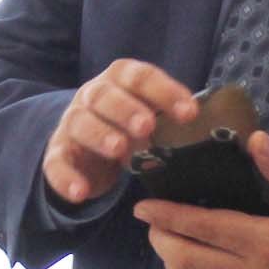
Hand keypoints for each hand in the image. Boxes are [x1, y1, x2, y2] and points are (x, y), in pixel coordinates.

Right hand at [43, 59, 197, 205]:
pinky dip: (66, 178)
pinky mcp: (58, 154)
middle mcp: (91, 96)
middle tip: (147, 127)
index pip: (140, 77)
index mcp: (119, 81)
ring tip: (119, 149)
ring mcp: (71, 124)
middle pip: (105, 96)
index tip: (190, 113)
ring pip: (80, 123)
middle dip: (126, 109)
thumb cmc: (126, 127)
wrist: (85, 148)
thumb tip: (211, 126)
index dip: (165, 92)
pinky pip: (57, 164)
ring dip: (100, 135)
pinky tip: (81, 191)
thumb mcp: (149, 117)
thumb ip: (172, 118)